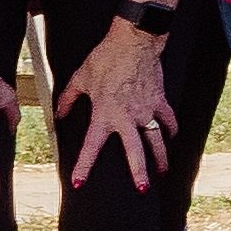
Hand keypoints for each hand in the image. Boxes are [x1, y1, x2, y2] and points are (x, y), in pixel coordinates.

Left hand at [70, 19, 182, 189]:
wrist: (134, 42)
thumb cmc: (105, 59)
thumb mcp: (80, 79)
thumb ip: (68, 100)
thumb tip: (58, 114)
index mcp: (104, 114)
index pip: (92, 147)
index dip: (84, 166)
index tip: (79, 182)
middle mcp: (127, 117)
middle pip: (136, 151)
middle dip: (139, 172)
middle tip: (141, 189)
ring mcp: (147, 110)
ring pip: (157, 140)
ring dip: (161, 157)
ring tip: (162, 172)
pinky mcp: (160, 100)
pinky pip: (168, 119)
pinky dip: (171, 129)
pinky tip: (172, 137)